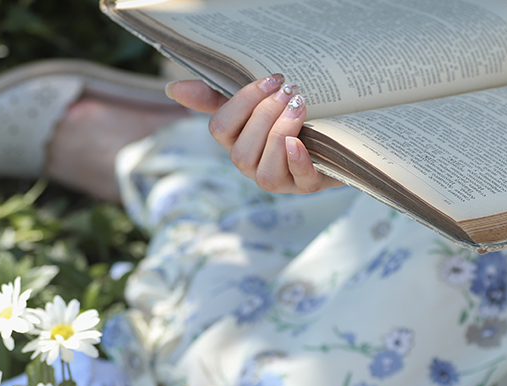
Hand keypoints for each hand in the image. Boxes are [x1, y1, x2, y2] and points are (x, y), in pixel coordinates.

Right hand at [166, 76, 341, 193]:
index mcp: (234, 143)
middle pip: (243, 149)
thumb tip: (172, 88)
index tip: (271, 79)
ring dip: (281, 133)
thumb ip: (216, 96)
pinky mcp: (306, 185)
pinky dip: (296, 161)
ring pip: (266, 168)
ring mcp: (277, 179)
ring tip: (300, 105)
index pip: (220, 128)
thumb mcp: (254, 104)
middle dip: (266, 114)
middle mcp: (250, 165)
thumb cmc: (286, 118)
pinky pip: (296, 179)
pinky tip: (300, 142)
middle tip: (291, 89)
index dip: (243, 102)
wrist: (334, 136)